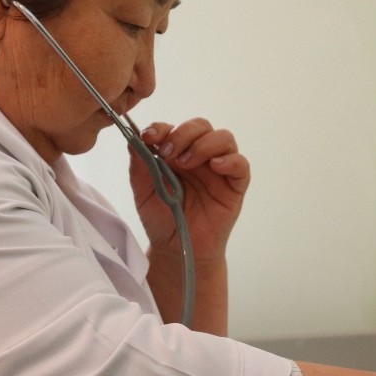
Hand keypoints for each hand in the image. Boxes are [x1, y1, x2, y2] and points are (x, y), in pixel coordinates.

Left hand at [129, 119, 249, 259]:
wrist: (177, 249)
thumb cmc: (162, 220)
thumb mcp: (144, 193)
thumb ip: (140, 166)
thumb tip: (135, 139)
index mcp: (177, 153)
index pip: (174, 128)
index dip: (161, 127)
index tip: (148, 137)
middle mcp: (199, 156)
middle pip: (200, 126)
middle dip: (183, 134)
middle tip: (167, 153)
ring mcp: (219, 170)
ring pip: (223, 138)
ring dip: (204, 144)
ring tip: (186, 163)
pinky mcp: (235, 186)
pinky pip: (241, 164)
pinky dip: (230, 160)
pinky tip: (215, 166)